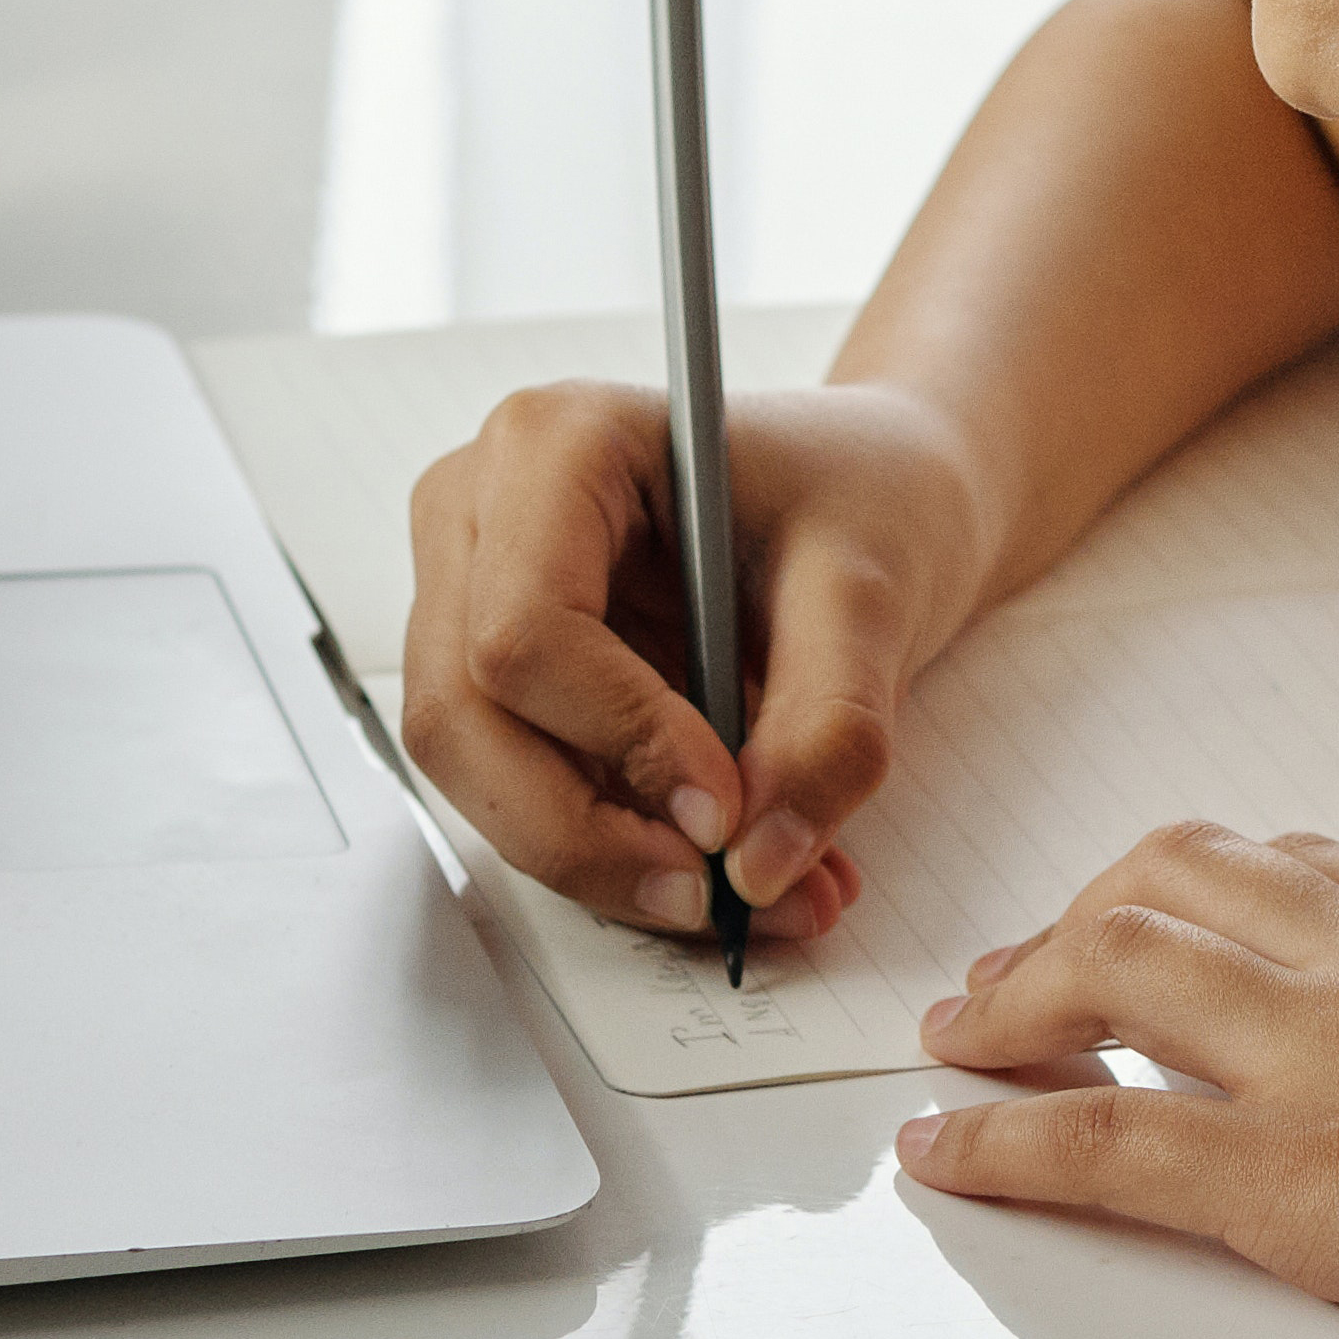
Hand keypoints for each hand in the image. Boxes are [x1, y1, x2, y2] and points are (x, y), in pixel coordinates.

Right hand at [397, 376, 1003, 947]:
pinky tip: (728, 868)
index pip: (523, 628)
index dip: (619, 737)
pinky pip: (523, 790)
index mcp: (556, 444)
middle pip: (463, 717)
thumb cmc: (862, 494)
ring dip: (604, 858)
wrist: (874, 495)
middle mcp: (480, 515)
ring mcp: (470, 598)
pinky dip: (619, 850)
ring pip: (478, 773)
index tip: (726, 808)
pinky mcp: (500, 680)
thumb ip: (828, 727)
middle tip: (715, 894)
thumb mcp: (873, 593)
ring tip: (749, 892)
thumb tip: (761, 863)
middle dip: (586, 832)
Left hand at [892, 822, 1338, 1338]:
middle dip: (1083, 920)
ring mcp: (1335, 1068)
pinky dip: (995, 1145)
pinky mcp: (1302, 1188)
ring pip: (1115, 973)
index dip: (1220, 884)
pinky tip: (941, 1152)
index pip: (1319, 877)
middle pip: (1185, 889)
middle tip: (1023, 970)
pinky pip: (1101, 1148)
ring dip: (1011, 1002)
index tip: (1174, 898)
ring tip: (956, 1036)